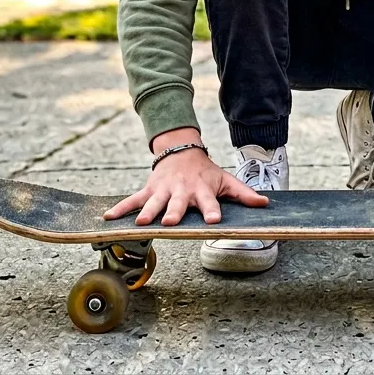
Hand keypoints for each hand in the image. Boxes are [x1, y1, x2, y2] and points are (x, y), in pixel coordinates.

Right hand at [103, 128, 268, 225]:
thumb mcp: (226, 180)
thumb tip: (265, 204)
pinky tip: (108, 218)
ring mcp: (163, 190)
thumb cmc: (206, 172)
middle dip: (174, 212)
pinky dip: (121, 208)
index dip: (212, 210)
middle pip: (177, 204)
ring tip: (141, 223)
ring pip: (153, 203)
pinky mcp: (148, 190)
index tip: (213, 220)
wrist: (181, 151)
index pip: (209, 202)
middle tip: (169, 222)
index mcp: (202, 190)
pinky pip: (132, 200)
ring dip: (148, 212)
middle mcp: (181, 191)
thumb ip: (244, 194)